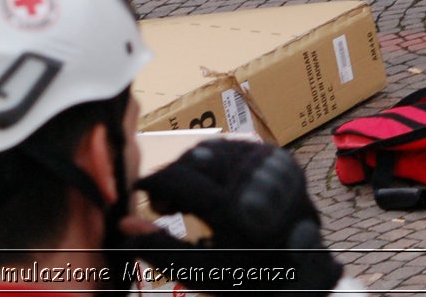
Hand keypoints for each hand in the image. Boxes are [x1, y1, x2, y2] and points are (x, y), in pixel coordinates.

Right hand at [123, 141, 345, 295]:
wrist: (303, 273)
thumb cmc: (249, 277)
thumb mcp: (203, 271)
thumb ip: (161, 248)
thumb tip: (122, 225)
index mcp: (237, 210)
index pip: (179, 179)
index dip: (154, 182)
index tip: (140, 188)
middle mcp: (256, 180)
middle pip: (194, 160)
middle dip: (173, 178)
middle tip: (164, 203)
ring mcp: (272, 165)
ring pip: (213, 150)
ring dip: (194, 168)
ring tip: (188, 196)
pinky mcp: (282, 158)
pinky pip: (236, 148)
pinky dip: (218, 163)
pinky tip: (213, 184)